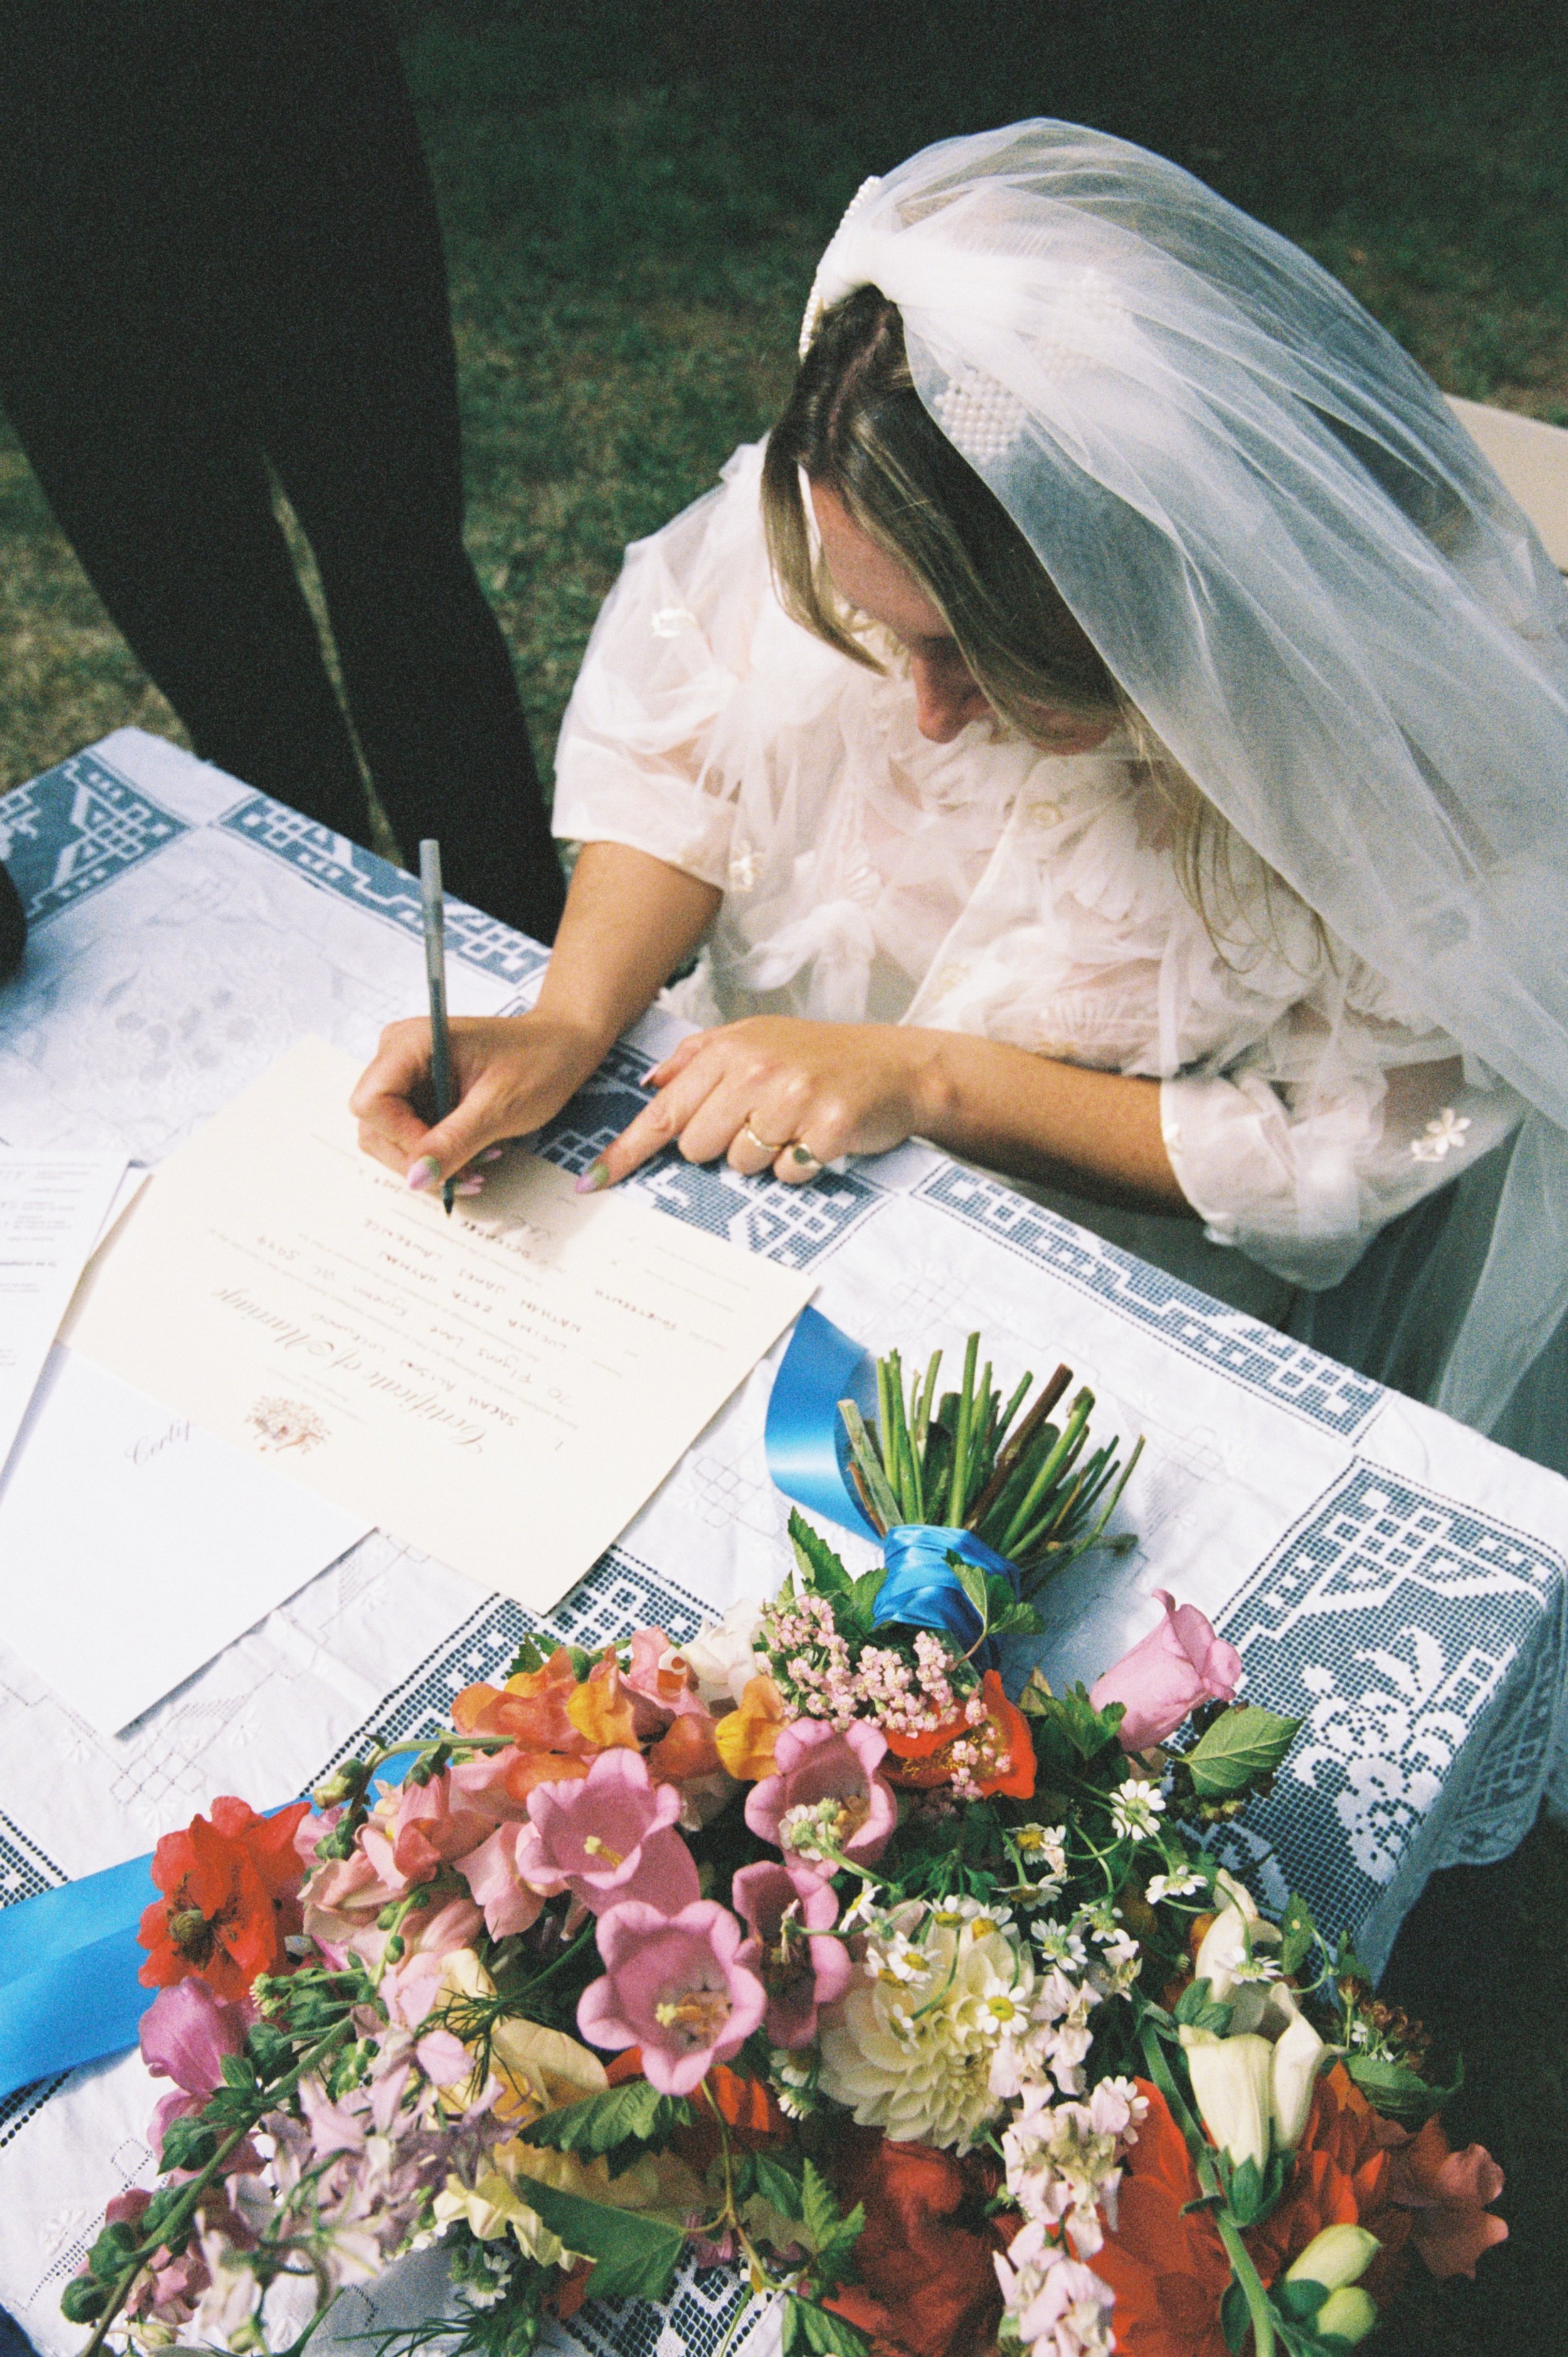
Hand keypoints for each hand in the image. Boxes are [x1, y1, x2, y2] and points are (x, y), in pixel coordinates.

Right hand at [349, 1012, 606, 1191]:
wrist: (562, 1045)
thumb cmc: (539, 1061)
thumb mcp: (500, 1107)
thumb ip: (453, 1142)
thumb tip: (416, 1178)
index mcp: (411, 1042)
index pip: (372, 1103)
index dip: (403, 1140)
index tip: (444, 1159)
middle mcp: (398, 1053)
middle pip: (374, 1125)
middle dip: (418, 1159)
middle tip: (469, 1175)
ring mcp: (406, 1073)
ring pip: (389, 1136)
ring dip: (431, 1161)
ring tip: (478, 1167)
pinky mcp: (419, 1091)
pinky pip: (410, 1134)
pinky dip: (439, 1153)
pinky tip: (476, 1154)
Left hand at [584, 1017, 943, 1188]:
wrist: (896, 1066)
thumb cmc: (821, 1057)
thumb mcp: (758, 1038)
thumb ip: (700, 1057)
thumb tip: (652, 1082)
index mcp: (731, 1049)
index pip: (664, 1110)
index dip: (626, 1151)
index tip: (593, 1181)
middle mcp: (757, 1069)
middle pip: (699, 1147)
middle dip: (723, 1145)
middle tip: (760, 1122)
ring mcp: (793, 1098)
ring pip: (742, 1164)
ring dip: (765, 1157)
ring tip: (794, 1126)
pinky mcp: (827, 1128)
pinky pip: (787, 1174)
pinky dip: (800, 1166)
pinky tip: (817, 1138)